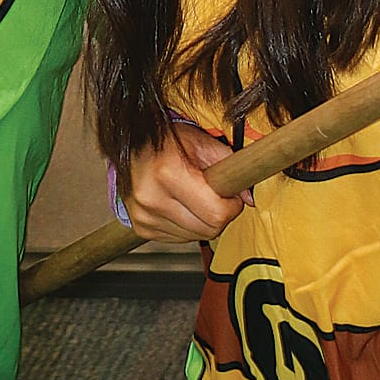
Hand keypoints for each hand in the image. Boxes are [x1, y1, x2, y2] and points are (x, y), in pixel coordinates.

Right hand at [122, 124, 243, 242]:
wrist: (131, 146)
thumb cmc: (165, 141)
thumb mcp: (201, 142)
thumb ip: (229, 165)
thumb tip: (249, 196)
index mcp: (167, 174)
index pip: (216, 214)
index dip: (232, 206)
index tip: (231, 196)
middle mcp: (152, 198)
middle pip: (208, 230)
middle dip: (220, 215)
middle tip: (216, 194)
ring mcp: (144, 216)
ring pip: (195, 236)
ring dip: (203, 221)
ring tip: (195, 196)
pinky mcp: (141, 227)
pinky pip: (179, 238)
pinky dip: (187, 225)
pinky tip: (181, 205)